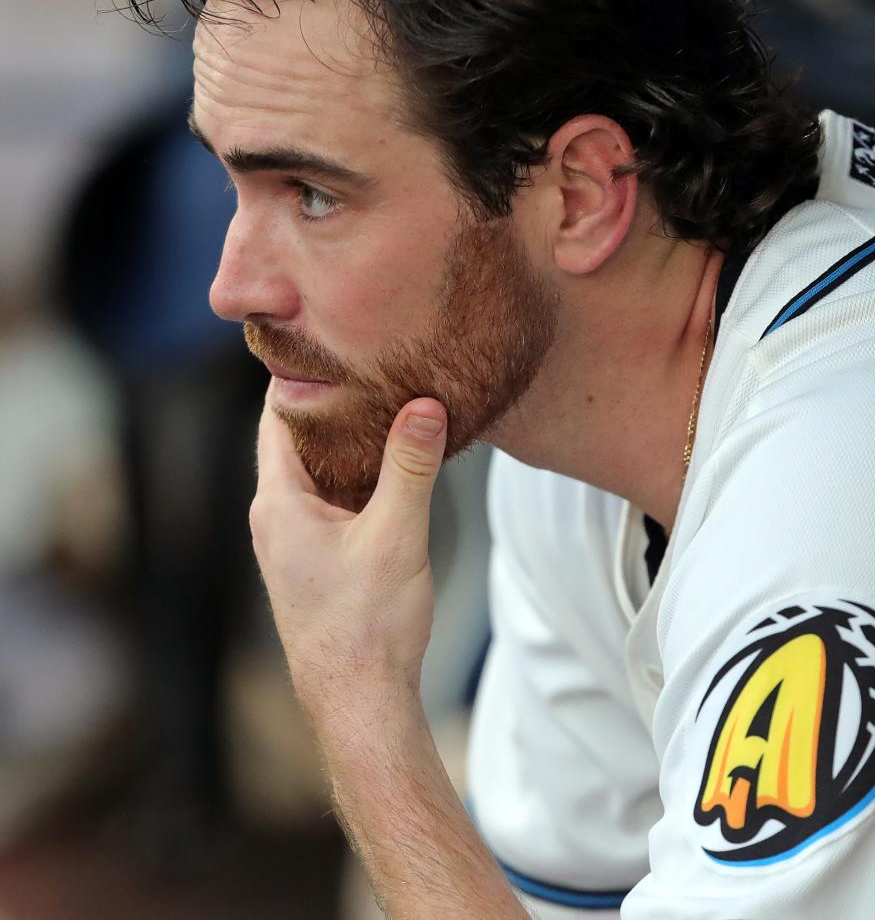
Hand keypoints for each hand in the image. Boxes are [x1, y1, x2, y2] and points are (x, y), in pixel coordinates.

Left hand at [250, 398, 447, 716]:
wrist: (358, 704)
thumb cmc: (367, 626)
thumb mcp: (396, 536)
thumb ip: (410, 467)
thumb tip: (424, 405)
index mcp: (278, 504)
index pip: (276, 417)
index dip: (302, 378)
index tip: (337, 344)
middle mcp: (275, 519)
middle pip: (297, 441)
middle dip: (334, 406)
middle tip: (374, 369)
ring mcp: (292, 543)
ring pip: (316, 473)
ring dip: (348, 445)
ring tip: (391, 409)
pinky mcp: (315, 563)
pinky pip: (330, 502)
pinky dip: (356, 478)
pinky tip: (394, 470)